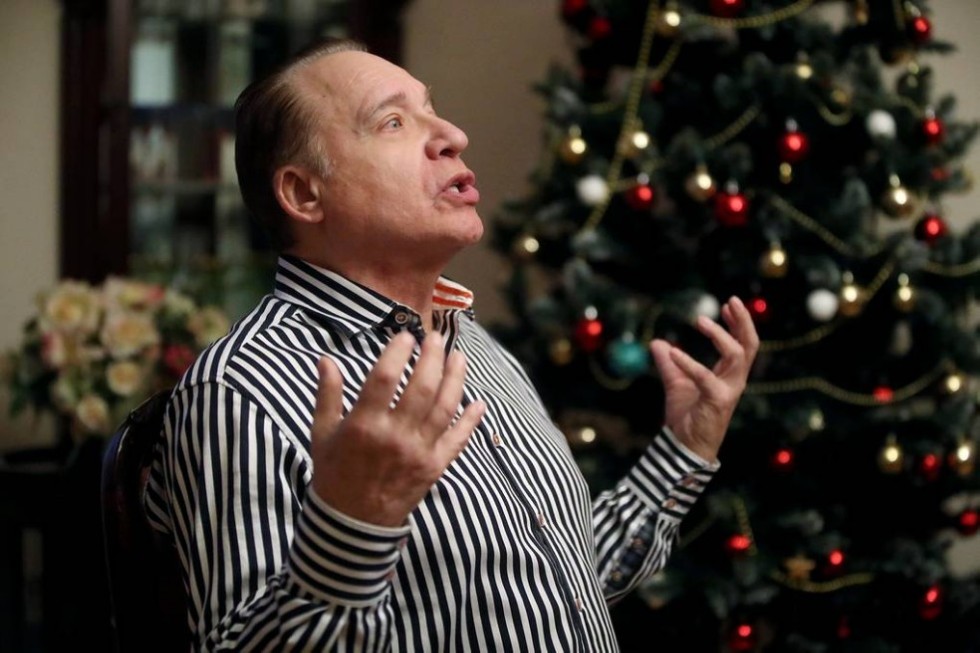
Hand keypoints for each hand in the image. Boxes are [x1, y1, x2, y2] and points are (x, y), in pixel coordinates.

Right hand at [310, 331, 485, 526]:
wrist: (352, 524)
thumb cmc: (335, 473)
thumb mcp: (323, 433)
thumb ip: (328, 394)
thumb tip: (326, 358)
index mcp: (364, 426)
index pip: (384, 378)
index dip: (397, 352)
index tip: (405, 335)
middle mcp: (394, 437)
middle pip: (422, 387)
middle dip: (433, 357)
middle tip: (436, 338)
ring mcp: (419, 452)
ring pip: (445, 407)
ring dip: (456, 378)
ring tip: (459, 356)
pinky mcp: (435, 467)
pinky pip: (458, 439)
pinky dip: (471, 420)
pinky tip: (478, 401)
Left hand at [649, 296, 758, 462]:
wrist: (684, 446)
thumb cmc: (687, 416)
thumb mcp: (676, 384)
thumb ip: (669, 364)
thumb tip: (657, 343)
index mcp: (728, 375)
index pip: (742, 344)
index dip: (738, 324)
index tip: (728, 304)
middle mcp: (734, 381)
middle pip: (749, 346)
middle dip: (744, 322)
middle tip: (732, 301)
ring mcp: (728, 391)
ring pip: (736, 356)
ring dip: (720, 336)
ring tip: (700, 320)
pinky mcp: (716, 401)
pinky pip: (705, 377)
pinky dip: (689, 363)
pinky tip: (672, 352)